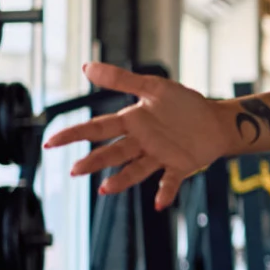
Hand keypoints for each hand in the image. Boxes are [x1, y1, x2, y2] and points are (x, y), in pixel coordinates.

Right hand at [42, 62, 235, 210]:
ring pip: (136, 169)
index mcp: (132, 122)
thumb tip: (86, 66)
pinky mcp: (181, 166)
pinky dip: (164, 192)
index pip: (97, 128)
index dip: (74, 134)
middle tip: (75, 170)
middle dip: (94, 161)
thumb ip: (122, 79)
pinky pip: (170, 181)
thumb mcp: (153, 87)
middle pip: (113, 152)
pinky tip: (158, 203)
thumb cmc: (185, 104)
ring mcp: (160, 156)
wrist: (218, 120)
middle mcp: (142, 142)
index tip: (51, 141)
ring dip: (121, 179)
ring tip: (105, 190)